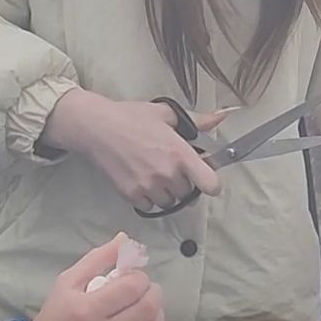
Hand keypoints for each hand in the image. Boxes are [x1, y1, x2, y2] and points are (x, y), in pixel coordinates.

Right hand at [27, 233, 165, 320]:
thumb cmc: (54, 318)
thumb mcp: (68, 282)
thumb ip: (97, 258)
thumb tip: (125, 239)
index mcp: (88, 310)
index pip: (134, 286)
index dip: (140, 277)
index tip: (132, 278)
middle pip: (149, 308)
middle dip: (152, 293)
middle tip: (144, 291)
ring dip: (156, 315)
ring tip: (144, 309)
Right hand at [41, 89, 228, 211]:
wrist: (97, 128)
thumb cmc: (131, 117)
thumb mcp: (166, 114)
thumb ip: (198, 120)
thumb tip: (223, 115)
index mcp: (180, 154)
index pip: (210, 184)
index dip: (212, 183)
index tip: (206, 178)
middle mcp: (167, 174)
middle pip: (188, 193)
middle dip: (184, 182)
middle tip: (172, 167)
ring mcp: (148, 187)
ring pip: (170, 202)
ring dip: (167, 192)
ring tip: (156, 173)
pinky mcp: (131, 195)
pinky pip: (150, 206)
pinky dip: (149, 198)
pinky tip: (142, 180)